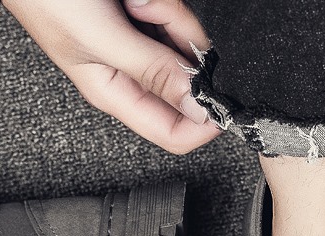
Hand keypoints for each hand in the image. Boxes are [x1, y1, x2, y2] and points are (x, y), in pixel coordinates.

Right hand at [2, 0, 219, 153]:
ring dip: (170, 14)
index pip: (174, 134)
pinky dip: (163, 1)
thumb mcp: (100, 40)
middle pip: (186, 80)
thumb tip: (198, 107)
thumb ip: (151, 72)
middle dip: (184, 46)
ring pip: (184, 42)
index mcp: (116, 94)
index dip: (205, 122)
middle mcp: (130, 73)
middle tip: (157, 17)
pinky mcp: (143, 13)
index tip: (223, 96)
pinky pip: (173, 13)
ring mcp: (138, 41)